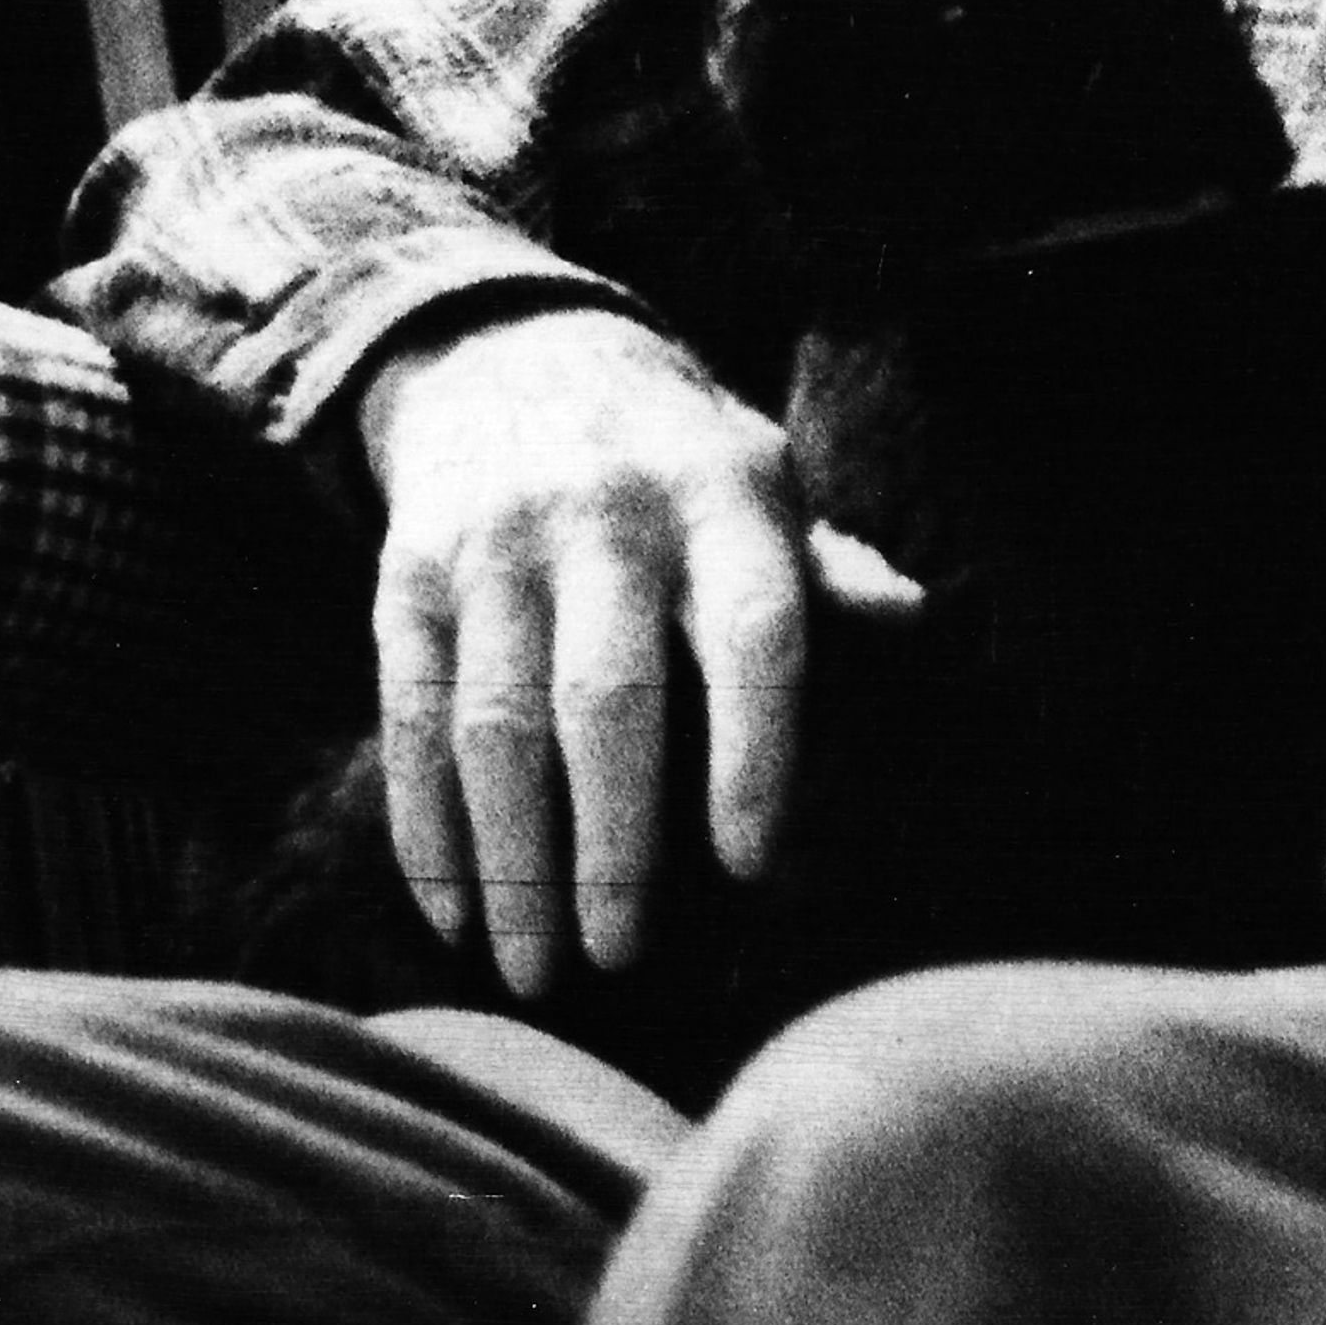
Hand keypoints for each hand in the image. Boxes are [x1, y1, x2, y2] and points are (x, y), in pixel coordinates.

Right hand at [355, 308, 809, 998]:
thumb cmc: (677, 464)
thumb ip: (828, 568)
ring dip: (513, 861)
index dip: (757, 752)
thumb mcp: (763, 485)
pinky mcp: (410, 574)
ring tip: (539, 969)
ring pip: (497, 724)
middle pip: (609, 699)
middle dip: (615, 844)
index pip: (754, 632)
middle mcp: (607, 514)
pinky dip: (427, 827)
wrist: (516, 355)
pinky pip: (411, 717)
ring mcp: (497, 543)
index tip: (753, 868)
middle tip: (626, 959)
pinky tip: (453, 911)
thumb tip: (915, 621)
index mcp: (723, 496)